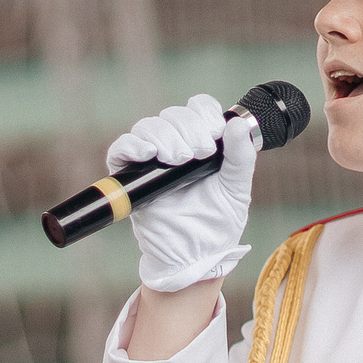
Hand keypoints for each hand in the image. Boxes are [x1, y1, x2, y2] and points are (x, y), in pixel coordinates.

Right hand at [109, 94, 255, 292]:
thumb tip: (237, 124)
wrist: (196, 254)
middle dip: (188, 129)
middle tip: (199, 154)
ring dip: (165, 136)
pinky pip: (121, 148)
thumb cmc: (218, 222)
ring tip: (178, 159)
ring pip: (148, 126)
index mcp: (201, 142)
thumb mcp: (237, 188)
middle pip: (173, 114)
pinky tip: (149, 154)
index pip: (197, 108)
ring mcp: (151, 160)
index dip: (204, 113)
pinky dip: (132, 145)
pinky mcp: (130, 177)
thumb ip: (241, 156)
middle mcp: (175, 145)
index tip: (215, 133)